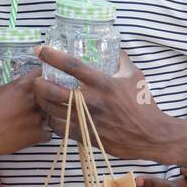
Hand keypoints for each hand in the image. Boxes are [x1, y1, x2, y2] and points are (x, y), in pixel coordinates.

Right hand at [0, 70, 50, 162]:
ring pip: (51, 113)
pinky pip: (48, 133)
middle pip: (50, 94)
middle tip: (36, 99)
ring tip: (33, 117)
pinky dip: (43, 133)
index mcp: (21, 86)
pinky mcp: (36, 136)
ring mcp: (37, 119)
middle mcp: (33, 101)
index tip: (38, 79)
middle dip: (46, 96)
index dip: (42, 75)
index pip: (42, 73)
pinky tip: (33, 133)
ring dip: (46, 115)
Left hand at [31, 47, 168, 159]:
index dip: (52, 56)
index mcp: (102, 83)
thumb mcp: (135, 76)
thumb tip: (115, 49)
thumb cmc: (143, 104)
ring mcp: (87, 121)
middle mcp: (91, 101)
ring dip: (42, 103)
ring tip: (41, 97)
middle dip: (38, 84)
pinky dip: (52, 121)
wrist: (151, 135)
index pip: (72, 66)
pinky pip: (60, 129)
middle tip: (36, 80)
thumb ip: (122, 61)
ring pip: (52, 112)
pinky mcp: (86, 136)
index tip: (39, 49)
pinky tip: (52, 116)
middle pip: (53, 92)